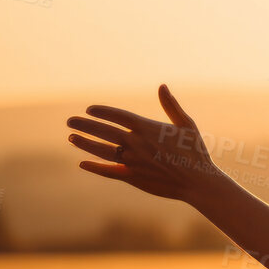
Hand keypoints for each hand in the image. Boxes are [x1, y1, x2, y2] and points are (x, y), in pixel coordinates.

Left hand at [67, 85, 226, 202]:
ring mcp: (132, 161)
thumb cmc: (195, 152)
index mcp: (146, 127)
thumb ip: (171, 105)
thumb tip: (162, 86)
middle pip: (102, 131)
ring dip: (84, 143)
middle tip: (70, 121)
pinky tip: (83, 163)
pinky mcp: (132, 178)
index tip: (89, 109)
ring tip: (71, 138)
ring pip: (101, 150)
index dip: (101, 111)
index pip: (116, 115)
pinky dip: (95, 167)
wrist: (199, 182)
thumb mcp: (186, 125)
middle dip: (84, 125)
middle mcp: (135, 143)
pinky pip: (108, 171)